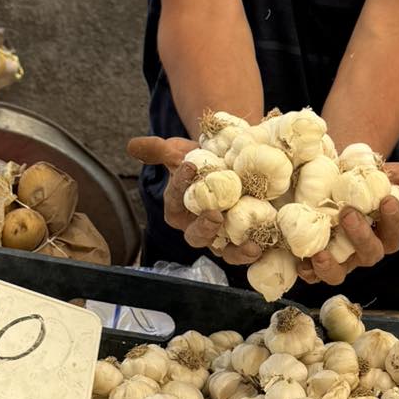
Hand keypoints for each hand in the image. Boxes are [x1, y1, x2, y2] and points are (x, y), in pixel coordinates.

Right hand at [126, 134, 262, 262]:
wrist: (233, 166)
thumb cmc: (203, 161)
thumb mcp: (181, 152)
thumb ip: (159, 150)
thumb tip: (134, 146)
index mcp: (179, 209)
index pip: (175, 199)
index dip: (179, 184)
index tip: (190, 166)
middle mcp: (199, 227)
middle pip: (196, 235)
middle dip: (204, 228)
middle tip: (215, 214)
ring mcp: (222, 236)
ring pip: (224, 251)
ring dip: (235, 251)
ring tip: (249, 245)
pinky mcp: (244, 239)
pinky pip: (247, 251)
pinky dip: (255, 252)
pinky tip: (265, 247)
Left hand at [295, 162, 398, 286]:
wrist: (325, 183)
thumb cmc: (359, 182)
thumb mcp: (386, 176)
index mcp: (383, 234)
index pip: (394, 234)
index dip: (393, 221)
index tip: (387, 200)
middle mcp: (362, 251)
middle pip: (369, 254)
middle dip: (360, 237)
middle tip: (348, 213)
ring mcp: (339, 259)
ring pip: (340, 274)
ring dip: (331, 267)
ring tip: (320, 253)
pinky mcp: (314, 261)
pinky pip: (313, 276)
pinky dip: (308, 272)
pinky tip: (301, 262)